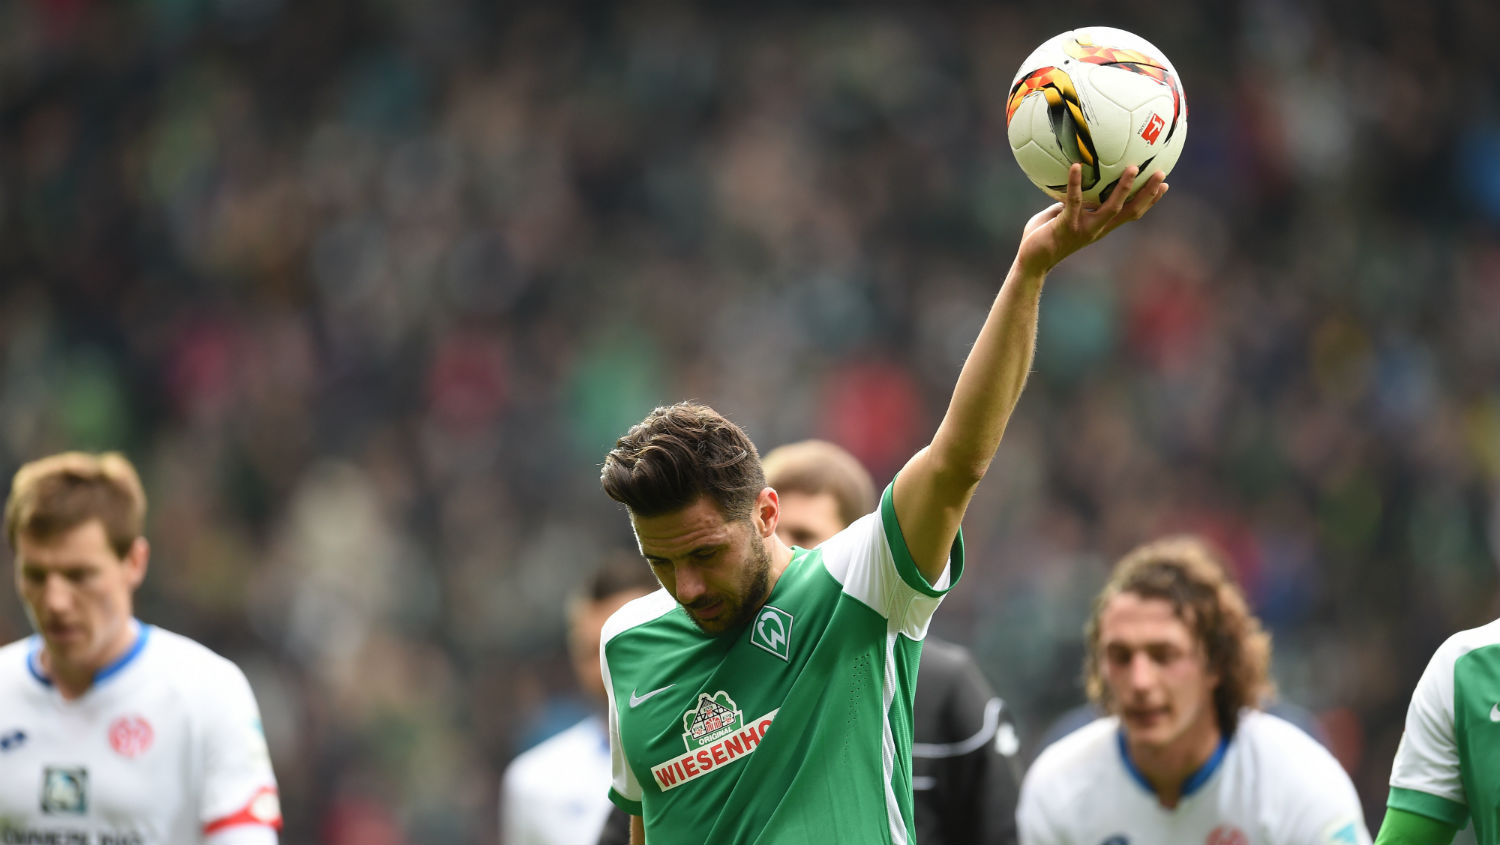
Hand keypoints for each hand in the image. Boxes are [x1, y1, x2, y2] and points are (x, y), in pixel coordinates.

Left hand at [1014, 164, 1168, 278]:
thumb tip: (1075, 178)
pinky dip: (1076, 183)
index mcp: (1100, 226)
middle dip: (1148, 193)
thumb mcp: (1062, 214)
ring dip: (1123, 188)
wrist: (1030, 261)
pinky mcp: (1067, 226)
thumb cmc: (1043, 236)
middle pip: (1130, 211)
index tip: (1163, 185)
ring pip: (1111, 208)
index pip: (1131, 213)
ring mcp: (1084, 228)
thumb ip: (1072, 201)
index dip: (1148, 200)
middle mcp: (1097, 228)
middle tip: (1161, 173)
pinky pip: (1074, 201)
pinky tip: (1076, 166)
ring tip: (1132, 168)